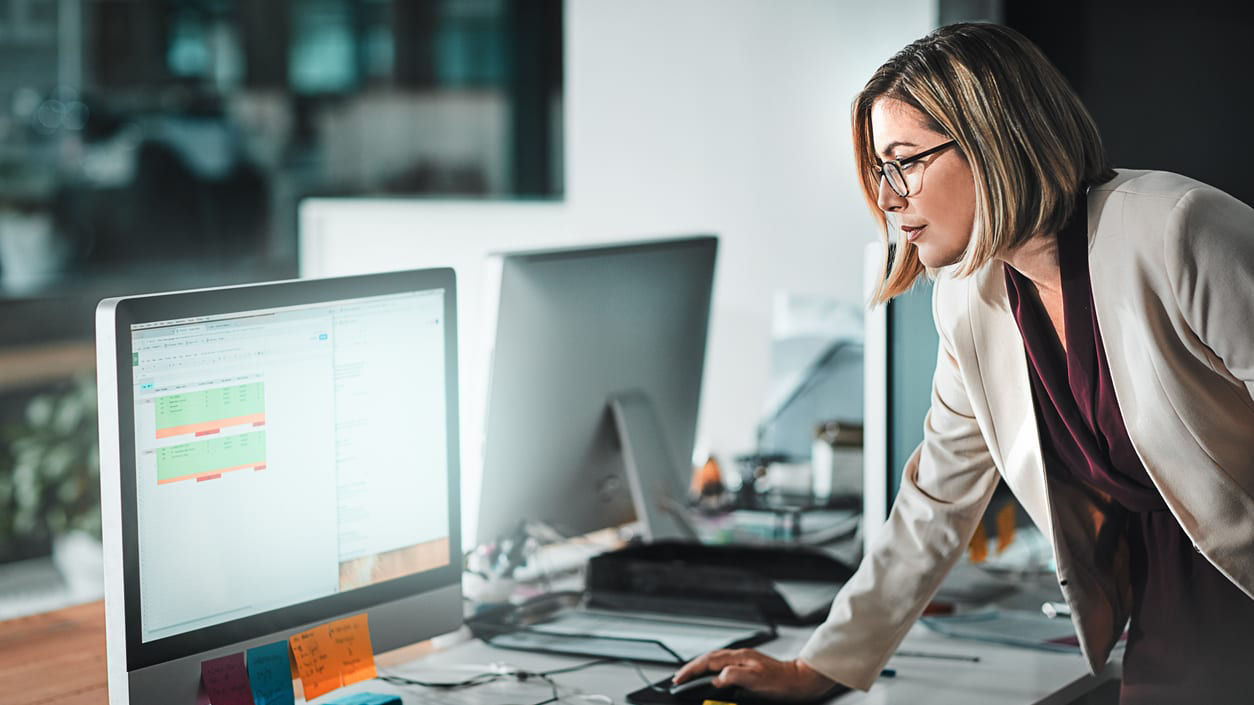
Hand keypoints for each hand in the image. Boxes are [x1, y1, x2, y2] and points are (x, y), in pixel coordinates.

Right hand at [672, 648, 835, 698]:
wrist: (802, 680)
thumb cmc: (783, 682)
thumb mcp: (756, 680)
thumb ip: (733, 676)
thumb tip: (716, 679)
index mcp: (739, 657)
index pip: (708, 662)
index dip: (691, 670)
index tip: (679, 679)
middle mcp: (741, 656)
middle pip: (709, 659)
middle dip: (692, 668)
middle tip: (679, 678)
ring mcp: (745, 660)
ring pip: (716, 661)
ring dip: (701, 668)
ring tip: (691, 677)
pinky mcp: (750, 666)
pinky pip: (725, 666)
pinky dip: (713, 671)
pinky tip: (714, 677)